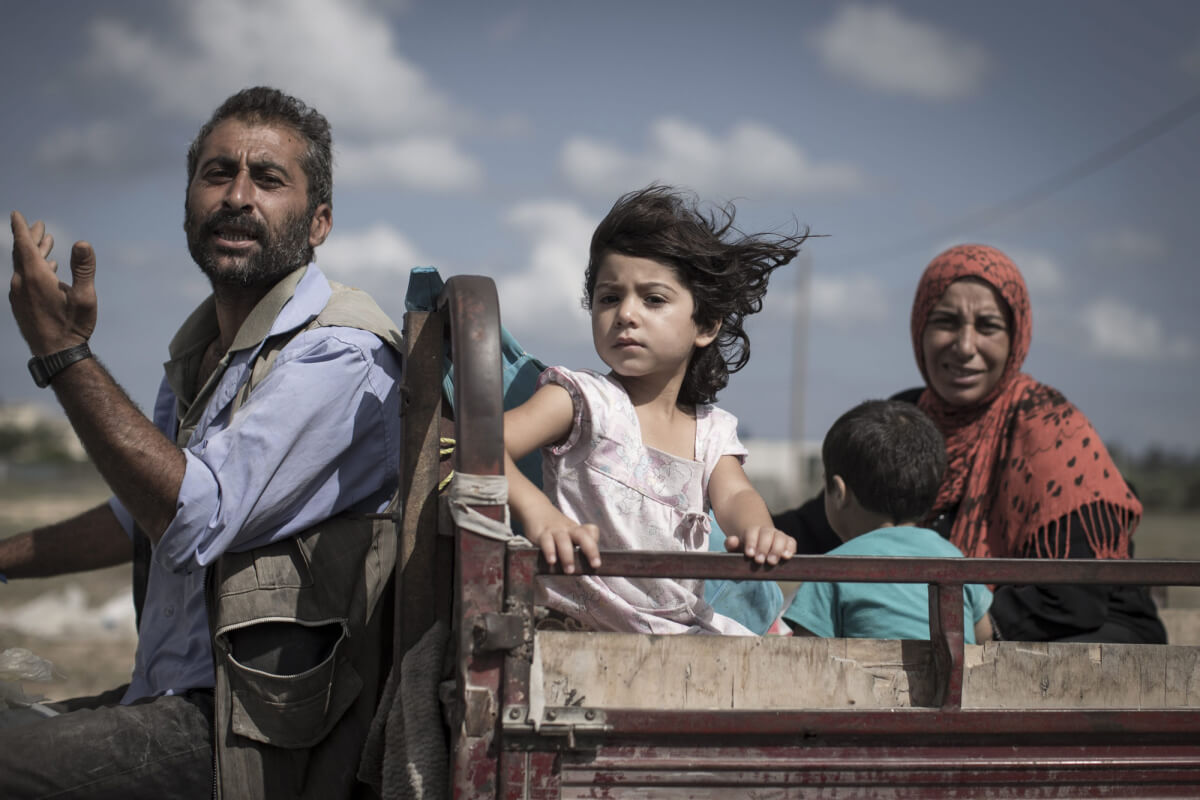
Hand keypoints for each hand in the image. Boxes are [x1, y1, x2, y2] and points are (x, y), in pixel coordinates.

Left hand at [10, 210, 96, 354]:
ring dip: (34, 254)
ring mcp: (18, 295)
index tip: (16, 214)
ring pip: (23, 267)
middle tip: (39, 226)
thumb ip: (83, 268)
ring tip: (46, 245)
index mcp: (35, 277)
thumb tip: (82, 243)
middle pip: (22, 253)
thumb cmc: (73, 326)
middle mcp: (21, 283)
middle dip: (31, 238)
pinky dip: (32, 269)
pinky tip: (45, 271)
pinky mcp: (19, 306)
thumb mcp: (84, 297)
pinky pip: (22, 280)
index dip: (21, 228)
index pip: (24, 244)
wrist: (56, 355)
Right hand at [526, 510, 601, 574]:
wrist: (536, 507)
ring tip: (569, 570)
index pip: (591, 530)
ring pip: (564, 540)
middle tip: (595, 564)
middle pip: (582, 536)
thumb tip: (583, 565)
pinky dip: (549, 551)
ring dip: (567, 556)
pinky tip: (551, 561)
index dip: (595, 541)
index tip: (595, 556)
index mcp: (576, 529)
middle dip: (591, 550)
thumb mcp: (568, 531)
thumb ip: (575, 544)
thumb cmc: (554, 525)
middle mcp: (568, 529)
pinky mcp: (542, 532)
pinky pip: (546, 541)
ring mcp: (555, 530)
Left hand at [726, 525, 795, 564]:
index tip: (749, 554)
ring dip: (776, 549)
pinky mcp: (788, 542)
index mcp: (752, 531)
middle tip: (759, 560)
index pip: (752, 532)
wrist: (758, 547)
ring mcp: (778, 535)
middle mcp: (766, 531)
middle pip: (766, 534)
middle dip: (763, 547)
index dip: (751, 542)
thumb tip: (732, 540)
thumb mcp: (735, 549)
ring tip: (771, 561)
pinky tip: (786, 557)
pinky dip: (790, 548)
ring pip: (780, 537)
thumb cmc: (746, 550)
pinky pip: (791, 542)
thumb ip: (731, 545)